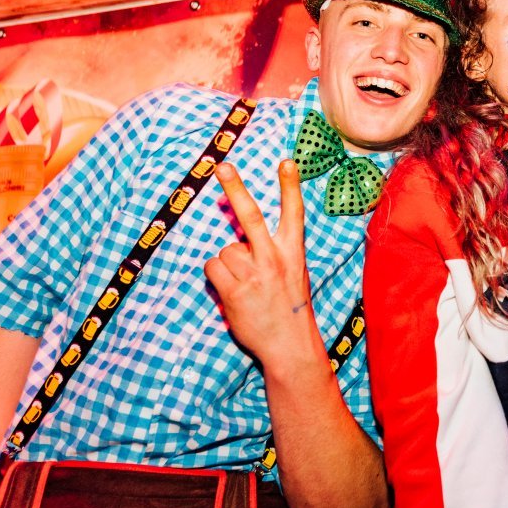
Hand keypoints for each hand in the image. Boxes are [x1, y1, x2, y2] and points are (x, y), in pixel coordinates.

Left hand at [205, 160, 314, 365]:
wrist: (289, 345)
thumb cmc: (289, 305)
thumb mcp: (293, 272)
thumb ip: (272, 251)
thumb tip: (237, 239)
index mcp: (292, 253)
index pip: (293, 213)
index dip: (290, 185)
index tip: (286, 161)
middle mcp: (274, 260)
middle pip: (251, 216)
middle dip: (236, 189)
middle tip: (222, 166)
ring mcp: (254, 276)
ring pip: (225, 250)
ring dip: (228, 264)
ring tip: (244, 283)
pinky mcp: (235, 292)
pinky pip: (213, 269)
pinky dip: (218, 277)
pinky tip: (232, 291)